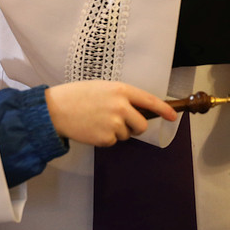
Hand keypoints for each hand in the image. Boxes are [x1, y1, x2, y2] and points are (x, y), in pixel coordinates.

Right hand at [44, 81, 176, 146]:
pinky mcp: (105, 138)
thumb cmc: (77, 96)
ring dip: (116, 132)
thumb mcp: (102, 88)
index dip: (163, 110)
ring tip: (97, 121)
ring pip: (126, 134)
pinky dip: (104, 138)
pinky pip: (112, 142)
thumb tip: (136, 110)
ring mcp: (114, 123)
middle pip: (141, 124)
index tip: (173, 117)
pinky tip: (92, 129)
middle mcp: (121, 106)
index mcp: (120, 90)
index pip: (149, 101)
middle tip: (121, 123)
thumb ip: (120, 97)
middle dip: (135, 127)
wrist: (55, 109)